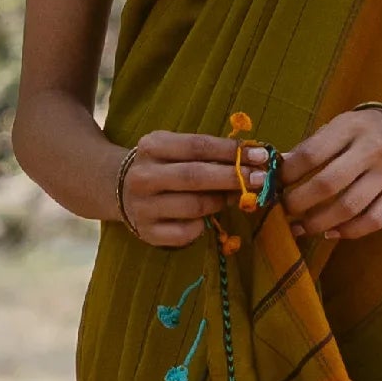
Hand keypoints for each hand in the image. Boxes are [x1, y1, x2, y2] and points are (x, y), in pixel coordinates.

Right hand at [120, 130, 267, 247]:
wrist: (120, 189)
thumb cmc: (162, 167)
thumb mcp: (175, 150)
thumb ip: (207, 153)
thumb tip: (252, 161)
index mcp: (152, 146)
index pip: (198, 146)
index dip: (231, 152)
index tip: (261, 156)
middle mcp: (144, 176)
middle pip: (196, 177)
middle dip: (233, 178)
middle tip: (262, 180)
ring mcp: (144, 206)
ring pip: (194, 207)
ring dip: (222, 202)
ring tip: (238, 197)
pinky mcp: (148, 232)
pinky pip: (186, 233)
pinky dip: (202, 227)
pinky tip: (208, 220)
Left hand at [279, 108, 381, 241]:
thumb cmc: (368, 131)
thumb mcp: (341, 127)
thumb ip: (313, 147)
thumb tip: (279, 168)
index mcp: (351, 127)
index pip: (312, 154)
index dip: (288, 173)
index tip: (276, 184)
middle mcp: (370, 150)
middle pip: (328, 184)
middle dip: (299, 202)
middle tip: (284, 210)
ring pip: (348, 208)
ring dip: (319, 223)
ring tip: (301, 228)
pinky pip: (372, 221)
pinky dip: (348, 232)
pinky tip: (330, 233)